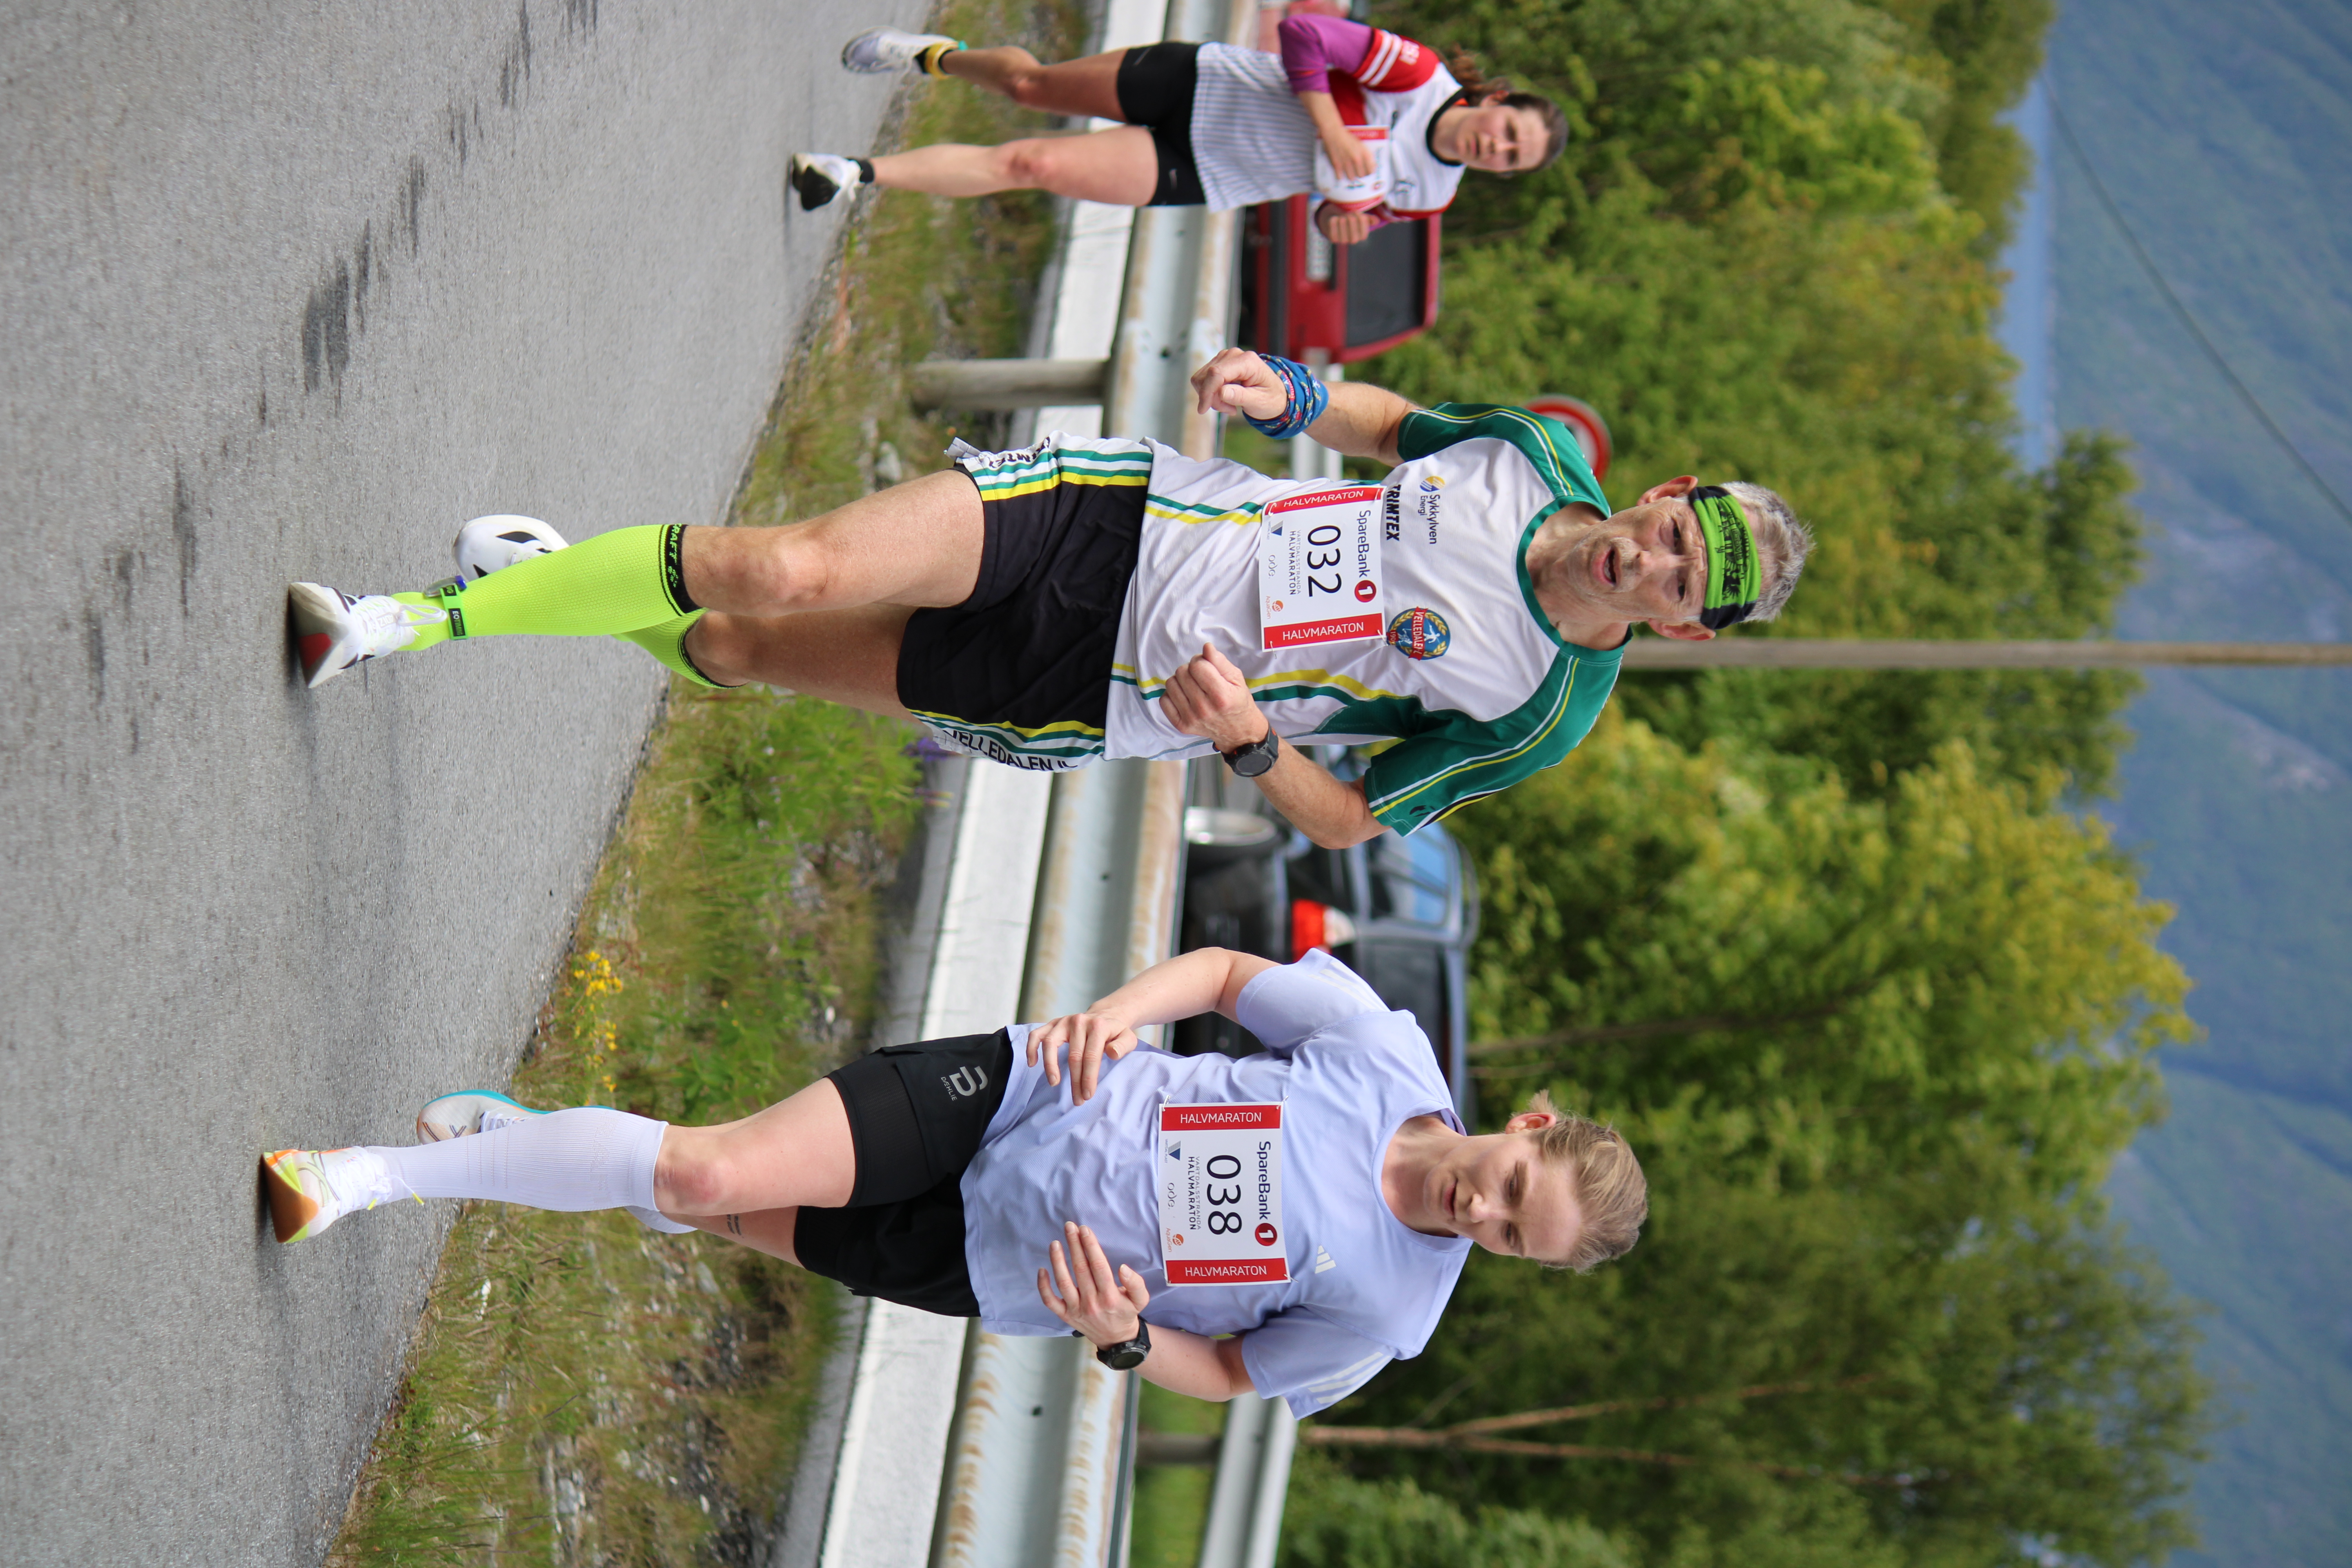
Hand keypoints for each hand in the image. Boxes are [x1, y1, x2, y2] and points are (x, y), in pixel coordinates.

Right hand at [1026, 1010, 1139, 1103]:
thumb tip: (1112, 1053)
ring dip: (1051, 1066)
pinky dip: (1031, 1048)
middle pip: (1073, 1055)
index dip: (1089, 1077)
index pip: (1091, 1056)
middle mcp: (1079, 1021)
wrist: (1104, 1017)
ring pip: (1050, 1043)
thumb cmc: (1115, 1033)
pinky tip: (1032, 1064)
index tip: (1088, 1095)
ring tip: (1054, 1083)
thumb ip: (1123, 1045)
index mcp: (1098, 1025)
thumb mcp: (1128, 1038)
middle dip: (1075, 1080)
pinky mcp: (1053, 1023)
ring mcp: (1063, 1021)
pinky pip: (1037, 1034)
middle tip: (1077, 1099)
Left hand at [1037, 1222, 1150, 1345]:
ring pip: (1063, 1282)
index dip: (1090, 1246)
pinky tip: (1042, 1269)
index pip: (1098, 1266)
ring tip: (1055, 1243)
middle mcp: (1092, 1303)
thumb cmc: (1126, 1313)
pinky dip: (1043, 1286)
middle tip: (1069, 1227)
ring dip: (1057, 1261)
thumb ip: (1136, 1283)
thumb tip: (1123, 1268)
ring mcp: (1076, 1310)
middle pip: (1080, 1269)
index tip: (1084, 1229)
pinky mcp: (1066, 1315)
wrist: (1115, 1339)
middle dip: (1074, 1245)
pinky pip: (1050, 1301)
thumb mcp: (1140, 1300)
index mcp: (1110, 1297)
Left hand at [1160, 643, 1269, 752]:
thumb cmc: (1237, 701)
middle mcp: (1204, 709)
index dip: (1201, 661)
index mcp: (1221, 695)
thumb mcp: (1236, 678)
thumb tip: (1206, 647)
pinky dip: (1173, 695)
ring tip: (1193, 686)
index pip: (1197, 666)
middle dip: (1190, 669)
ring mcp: (1190, 718)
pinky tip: (1185, 696)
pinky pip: (1164, 700)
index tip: (1206, 667)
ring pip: (1171, 684)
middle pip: (1182, 673)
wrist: (1237, 731)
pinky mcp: (1181, 725)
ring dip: (1180, 680)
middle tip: (1201, 677)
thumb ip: (1220, 662)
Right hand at [1190, 348, 1289, 422]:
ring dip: (1212, 397)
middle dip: (1212, 398)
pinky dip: (1211, 393)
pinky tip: (1225, 398)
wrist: (1273, 393)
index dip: (1207, 392)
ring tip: (1229, 405)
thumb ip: (1240, 396)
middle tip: (1229, 410)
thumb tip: (1221, 392)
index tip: (1203, 410)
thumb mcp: (1259, 402)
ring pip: (1202, 378)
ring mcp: (1225, 357)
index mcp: (1247, 361)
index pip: (1217, 373)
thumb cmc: (1269, 398)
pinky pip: (1204, 379)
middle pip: (1208, 376)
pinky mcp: (1219, 363)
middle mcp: (1234, 355)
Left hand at [1314, 203, 1375, 245]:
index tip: (1357, 213)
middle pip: (1353, 232)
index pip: (1364, 231)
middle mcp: (1353, 240)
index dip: (1360, 220)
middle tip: (1349, 214)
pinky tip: (1335, 218)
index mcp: (1362, 236)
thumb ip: (1369, 219)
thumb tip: (1376, 221)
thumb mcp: (1361, 217)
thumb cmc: (1352, 218)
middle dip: (1351, 220)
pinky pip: (1332, 227)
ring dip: (1342, 218)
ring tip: (1342, 216)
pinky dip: (1333, 220)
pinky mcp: (1333, 238)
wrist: (1338, 221)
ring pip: (1342, 226)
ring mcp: (1342, 241)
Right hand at [1320, 127, 1377, 182]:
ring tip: (1349, 173)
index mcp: (1365, 153)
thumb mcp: (1361, 145)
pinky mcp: (1337, 165)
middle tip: (1358, 172)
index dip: (1369, 172)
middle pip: (1361, 175)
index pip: (1371, 170)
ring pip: (1351, 178)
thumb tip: (1372, 165)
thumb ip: (1366, 155)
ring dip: (1351, 176)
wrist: (1334, 133)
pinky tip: (1340, 172)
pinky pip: (1340, 177)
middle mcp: (1357, 159)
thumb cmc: (1347, 138)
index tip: (1368, 172)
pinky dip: (1340, 176)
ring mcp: (1347, 163)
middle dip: (1360, 175)